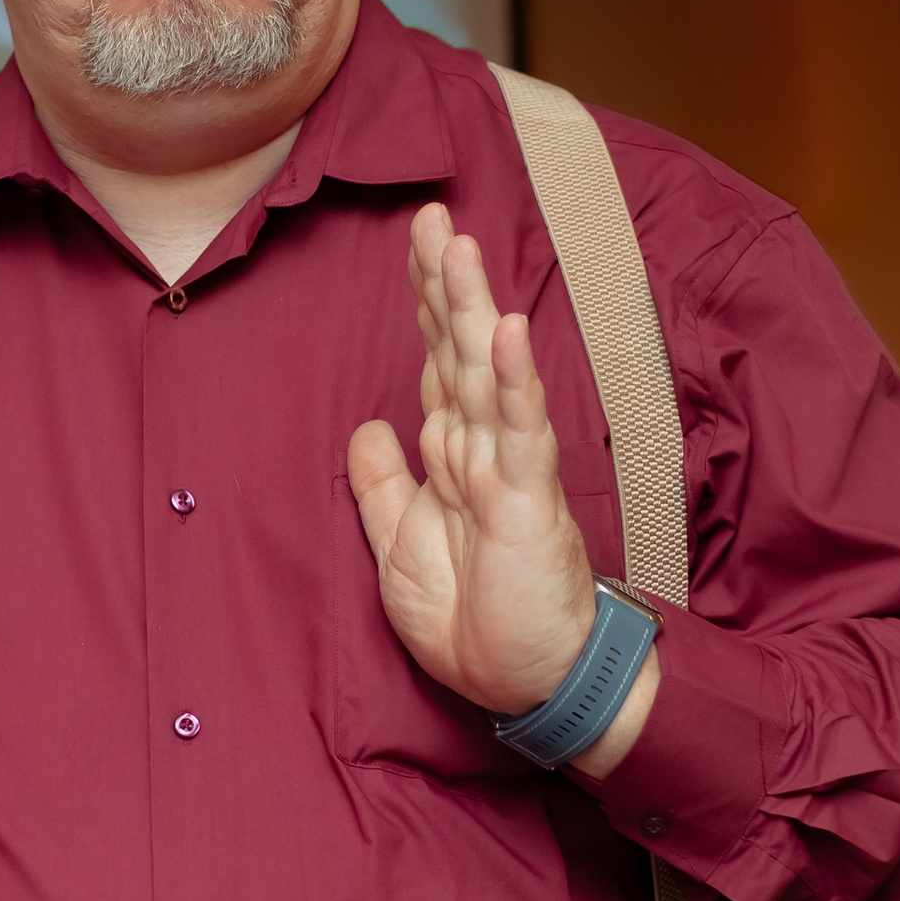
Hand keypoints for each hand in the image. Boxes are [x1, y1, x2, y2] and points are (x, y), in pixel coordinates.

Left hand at [346, 205, 658, 775]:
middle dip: (443, 283)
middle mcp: (482, 451)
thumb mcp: (401, 552)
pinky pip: (520, 431)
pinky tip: (506, 331)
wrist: (528, 685)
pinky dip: (512, 379)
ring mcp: (510, 470)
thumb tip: (369, 427)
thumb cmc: (476, 623)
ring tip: (459, 246)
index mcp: (451, 459)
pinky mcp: (530, 502)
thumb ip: (384, 488)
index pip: (436, 365)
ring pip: (487, 375)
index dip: (424, 306)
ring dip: (473, 310)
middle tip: (431, 215)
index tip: (412, 244)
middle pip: (458, 351)